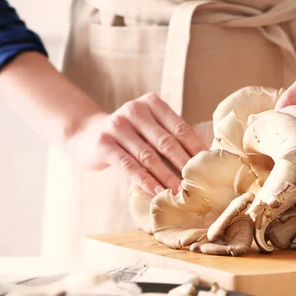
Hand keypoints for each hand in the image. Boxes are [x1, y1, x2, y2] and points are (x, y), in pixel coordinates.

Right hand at [66, 93, 207, 195]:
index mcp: (152, 103)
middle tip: (198, 183)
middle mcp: (134, 110)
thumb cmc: (130, 135)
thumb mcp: (149, 127)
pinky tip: (157, 192)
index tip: (210, 167)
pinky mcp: (104, 144)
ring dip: (166, 177)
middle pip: (166, 142)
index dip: (196, 148)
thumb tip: (204, 158)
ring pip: (148, 156)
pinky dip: (145, 181)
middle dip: (184, 165)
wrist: (86, 134)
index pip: (180, 128)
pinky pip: (129, 166)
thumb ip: (171, 135)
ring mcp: (117, 126)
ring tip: (180, 192)